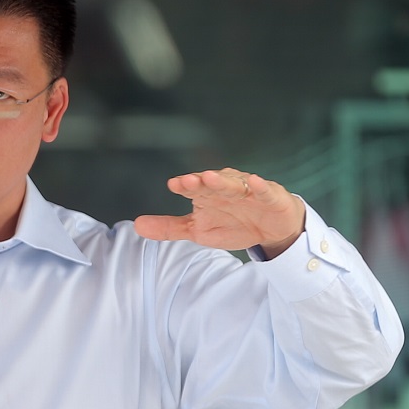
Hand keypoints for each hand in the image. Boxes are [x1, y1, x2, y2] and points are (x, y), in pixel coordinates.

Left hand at [133, 168, 304, 256]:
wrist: (271, 230)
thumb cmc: (232, 224)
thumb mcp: (197, 230)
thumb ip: (169, 228)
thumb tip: (136, 226)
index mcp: (206, 194)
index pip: (193, 189)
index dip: (184, 186)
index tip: (174, 185)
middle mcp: (224, 188)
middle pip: (210, 184)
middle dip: (199, 181)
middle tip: (187, 182)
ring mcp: (247, 191)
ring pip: (234, 184)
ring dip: (222, 181)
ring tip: (210, 178)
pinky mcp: (270, 197)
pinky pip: (264, 191)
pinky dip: (260, 186)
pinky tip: (255, 182)